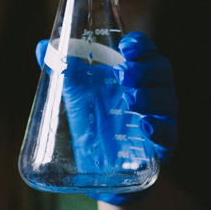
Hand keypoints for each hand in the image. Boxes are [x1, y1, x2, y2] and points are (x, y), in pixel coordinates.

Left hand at [35, 32, 176, 205]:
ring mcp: (159, 118)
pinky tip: (145, 125)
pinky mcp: (160, 147)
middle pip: (162, 71)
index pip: (146, 51)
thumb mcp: (75, 92)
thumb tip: (41, 46)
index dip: (141, 45)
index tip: (126, 45)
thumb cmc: (92, 118)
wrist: (96, 165)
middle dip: (144, 70)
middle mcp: (151, 92)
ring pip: (168, 101)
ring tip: (129, 99)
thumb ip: (61, 67)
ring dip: (150, 97)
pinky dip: (160, 128)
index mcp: (134, 72)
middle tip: (121, 74)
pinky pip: (170, 135)